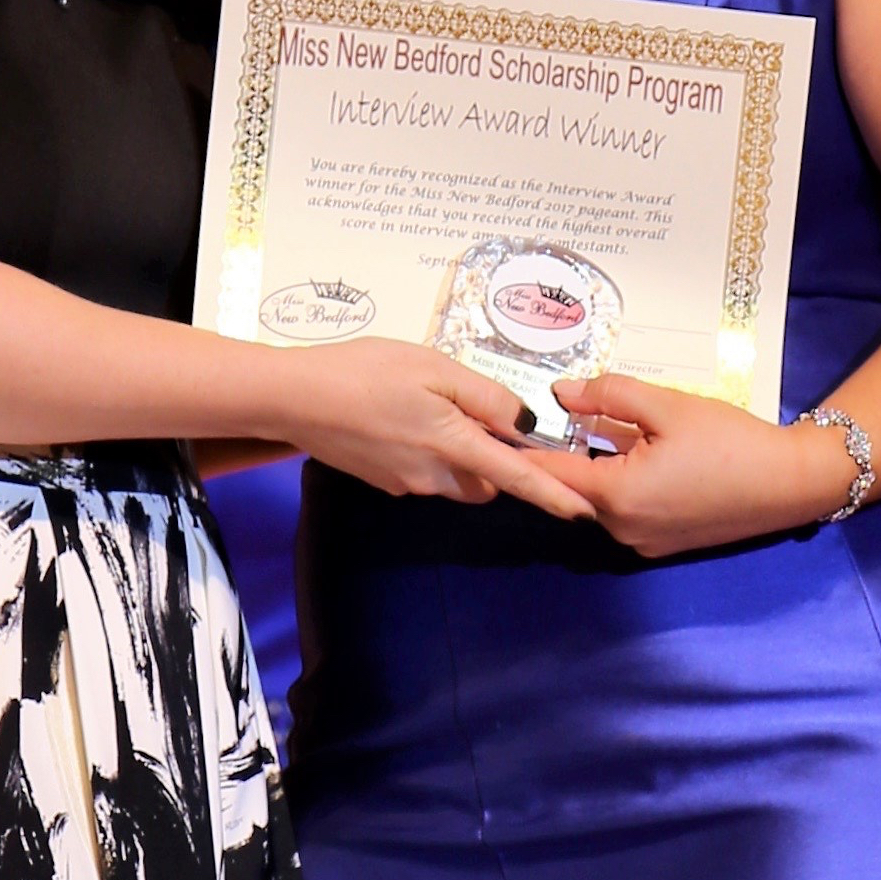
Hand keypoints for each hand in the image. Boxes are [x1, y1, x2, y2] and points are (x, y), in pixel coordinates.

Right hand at [272, 339, 597, 518]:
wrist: (296, 398)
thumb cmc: (364, 372)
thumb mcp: (435, 367)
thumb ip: (486, 396)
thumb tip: (525, 422)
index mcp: (453, 445)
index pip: (518, 478)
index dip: (554, 495)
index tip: (584, 512)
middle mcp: (433, 476)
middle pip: (487, 483)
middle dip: (496, 463)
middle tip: (482, 418)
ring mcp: (406, 483)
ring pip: (456, 480)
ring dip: (462, 458)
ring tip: (436, 411)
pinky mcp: (384, 481)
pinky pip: (425, 474)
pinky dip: (430, 454)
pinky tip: (405, 420)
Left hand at [545, 375, 856, 561]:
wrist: (790, 484)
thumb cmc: (731, 442)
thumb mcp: (668, 406)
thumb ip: (608, 395)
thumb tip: (561, 393)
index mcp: (617, 496)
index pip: (547, 474)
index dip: (523, 447)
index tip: (501, 426)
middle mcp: (621, 529)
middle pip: (572, 487)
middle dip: (564, 451)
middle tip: (561, 412)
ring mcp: (641, 543)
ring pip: (599, 499)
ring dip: (595, 466)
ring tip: (604, 425)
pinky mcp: (661, 544)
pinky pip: (624, 511)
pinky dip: (620, 483)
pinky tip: (639, 453)